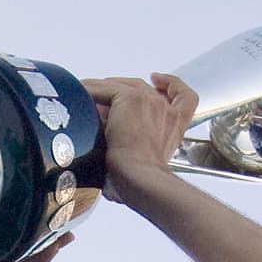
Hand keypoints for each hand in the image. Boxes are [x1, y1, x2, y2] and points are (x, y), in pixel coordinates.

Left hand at [81, 73, 196, 202]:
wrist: (139, 179)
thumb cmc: (138, 183)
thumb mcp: (142, 164)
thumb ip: (133, 150)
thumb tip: (105, 146)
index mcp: (175, 126)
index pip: (183, 96)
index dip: (170, 84)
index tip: (157, 79)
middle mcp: (166, 110)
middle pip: (143, 88)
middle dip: (121, 91)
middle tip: (100, 99)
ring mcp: (150, 101)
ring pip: (122, 86)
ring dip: (102, 89)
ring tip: (84, 94)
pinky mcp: (131, 99)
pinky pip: (105, 88)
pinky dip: (89, 91)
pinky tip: (78, 95)